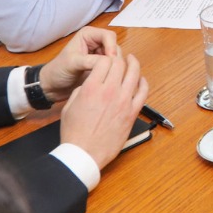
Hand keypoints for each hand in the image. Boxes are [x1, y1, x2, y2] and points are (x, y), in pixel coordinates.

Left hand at [39, 27, 121, 102]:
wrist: (52, 87)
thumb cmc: (58, 71)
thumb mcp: (73, 64)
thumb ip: (91, 61)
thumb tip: (110, 62)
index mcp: (88, 35)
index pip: (109, 36)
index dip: (112, 48)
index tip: (111, 62)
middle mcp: (96, 42)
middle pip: (115, 46)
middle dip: (114, 58)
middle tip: (110, 72)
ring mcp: (100, 54)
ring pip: (116, 56)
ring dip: (114, 66)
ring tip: (108, 76)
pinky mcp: (102, 65)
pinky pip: (114, 66)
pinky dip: (113, 71)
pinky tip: (108, 79)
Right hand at [58, 53, 147, 170]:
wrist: (84, 154)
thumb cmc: (74, 134)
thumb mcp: (68, 107)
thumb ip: (80, 91)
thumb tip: (89, 84)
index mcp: (91, 88)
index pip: (104, 61)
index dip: (105, 59)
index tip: (105, 61)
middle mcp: (109, 91)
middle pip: (120, 64)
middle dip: (119, 59)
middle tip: (119, 59)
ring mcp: (123, 101)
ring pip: (134, 74)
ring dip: (134, 65)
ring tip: (132, 61)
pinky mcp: (132, 112)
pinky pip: (143, 92)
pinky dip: (143, 82)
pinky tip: (141, 79)